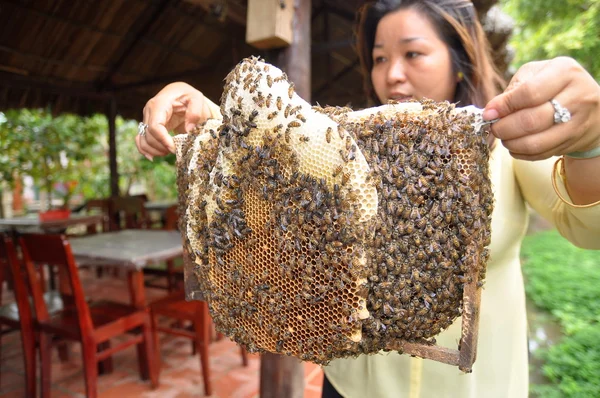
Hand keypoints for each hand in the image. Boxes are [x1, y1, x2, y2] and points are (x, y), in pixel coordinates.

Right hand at [136, 82, 213, 158]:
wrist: (181, 94)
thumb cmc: (189, 96)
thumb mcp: (197, 98)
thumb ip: (195, 112)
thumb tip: (189, 129)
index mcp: (159, 104)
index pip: (155, 126)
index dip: (163, 140)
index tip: (175, 148)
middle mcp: (149, 111)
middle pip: (148, 135)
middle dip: (161, 147)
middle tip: (176, 151)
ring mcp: (146, 118)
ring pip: (143, 140)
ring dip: (154, 151)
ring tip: (169, 152)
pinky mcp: (147, 126)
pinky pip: (140, 141)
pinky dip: (145, 150)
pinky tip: (154, 157)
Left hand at [483, 57, 599, 160]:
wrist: (591, 106)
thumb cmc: (553, 86)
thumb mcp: (535, 75)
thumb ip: (513, 90)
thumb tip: (491, 111)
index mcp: (565, 72)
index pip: (529, 93)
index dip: (504, 106)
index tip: (488, 113)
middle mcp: (577, 96)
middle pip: (531, 121)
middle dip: (504, 128)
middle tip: (494, 128)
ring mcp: (579, 122)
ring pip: (536, 142)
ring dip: (511, 143)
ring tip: (504, 137)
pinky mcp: (574, 141)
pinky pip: (541, 154)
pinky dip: (522, 152)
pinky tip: (516, 145)